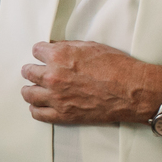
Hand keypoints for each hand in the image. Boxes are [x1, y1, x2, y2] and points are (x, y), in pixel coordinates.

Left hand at [20, 41, 159, 125]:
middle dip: (33, 69)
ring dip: (31, 89)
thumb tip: (55, 49)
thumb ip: (68, 48)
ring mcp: (56, 97)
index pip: (36, 51)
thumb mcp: (91, 47)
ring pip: (28, 93)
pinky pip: (37, 113)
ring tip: (35, 88)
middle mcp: (53, 76)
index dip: (41, 53)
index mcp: (59, 56)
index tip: (43, 56)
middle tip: (36, 71)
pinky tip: (39, 105)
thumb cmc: (117, 68)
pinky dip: (36, 108)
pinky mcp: (62, 114)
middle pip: (28, 71)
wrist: (133, 91)